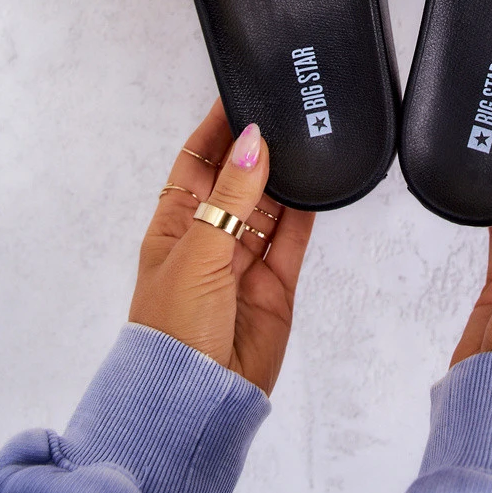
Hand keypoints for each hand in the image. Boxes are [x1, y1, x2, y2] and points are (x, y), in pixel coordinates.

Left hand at [129, 100, 313, 394]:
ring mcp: (245, 259)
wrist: (198, 399)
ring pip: (270, 204)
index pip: (198, 161)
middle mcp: (211, 236)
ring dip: (285, 175)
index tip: (240, 93)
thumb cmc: (173, 327)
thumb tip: (254, 140)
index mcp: (176, 224)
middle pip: (238, 178)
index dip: (217, 129)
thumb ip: (232, 196)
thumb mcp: (198, 251)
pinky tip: (318, 181)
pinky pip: (293, 237)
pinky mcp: (276, 283)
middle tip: (285, 110)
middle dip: (258, 147)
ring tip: (306, 137)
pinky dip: (307, 211)